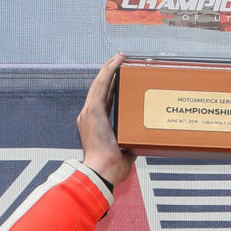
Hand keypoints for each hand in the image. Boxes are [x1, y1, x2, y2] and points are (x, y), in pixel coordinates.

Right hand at [76, 53, 135, 185]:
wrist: (102, 172)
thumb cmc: (110, 169)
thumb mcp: (124, 153)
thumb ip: (131, 145)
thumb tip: (140, 143)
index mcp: (95, 126)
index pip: (104, 101)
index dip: (112, 88)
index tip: (120, 79)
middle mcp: (89, 117)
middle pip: (101, 90)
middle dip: (111, 75)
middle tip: (120, 62)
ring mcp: (89, 113)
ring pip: (100, 84)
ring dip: (109, 69)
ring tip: (119, 58)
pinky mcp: (93, 111)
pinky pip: (100, 85)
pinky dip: (108, 72)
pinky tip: (115, 62)